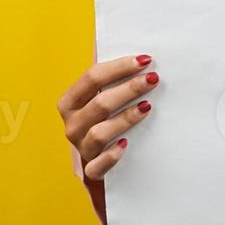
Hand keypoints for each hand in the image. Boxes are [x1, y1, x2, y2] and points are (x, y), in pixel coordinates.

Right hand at [57, 53, 157, 179]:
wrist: (103, 168)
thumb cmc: (105, 124)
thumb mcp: (103, 99)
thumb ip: (109, 77)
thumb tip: (135, 51)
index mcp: (71, 102)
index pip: (91, 78)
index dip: (119, 67)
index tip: (145, 59)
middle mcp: (72, 125)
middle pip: (99, 103)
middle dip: (128, 88)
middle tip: (153, 79)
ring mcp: (81, 149)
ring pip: (99, 133)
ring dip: (124, 118)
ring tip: (147, 107)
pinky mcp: (91, 173)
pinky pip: (97, 167)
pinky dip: (110, 156)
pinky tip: (126, 146)